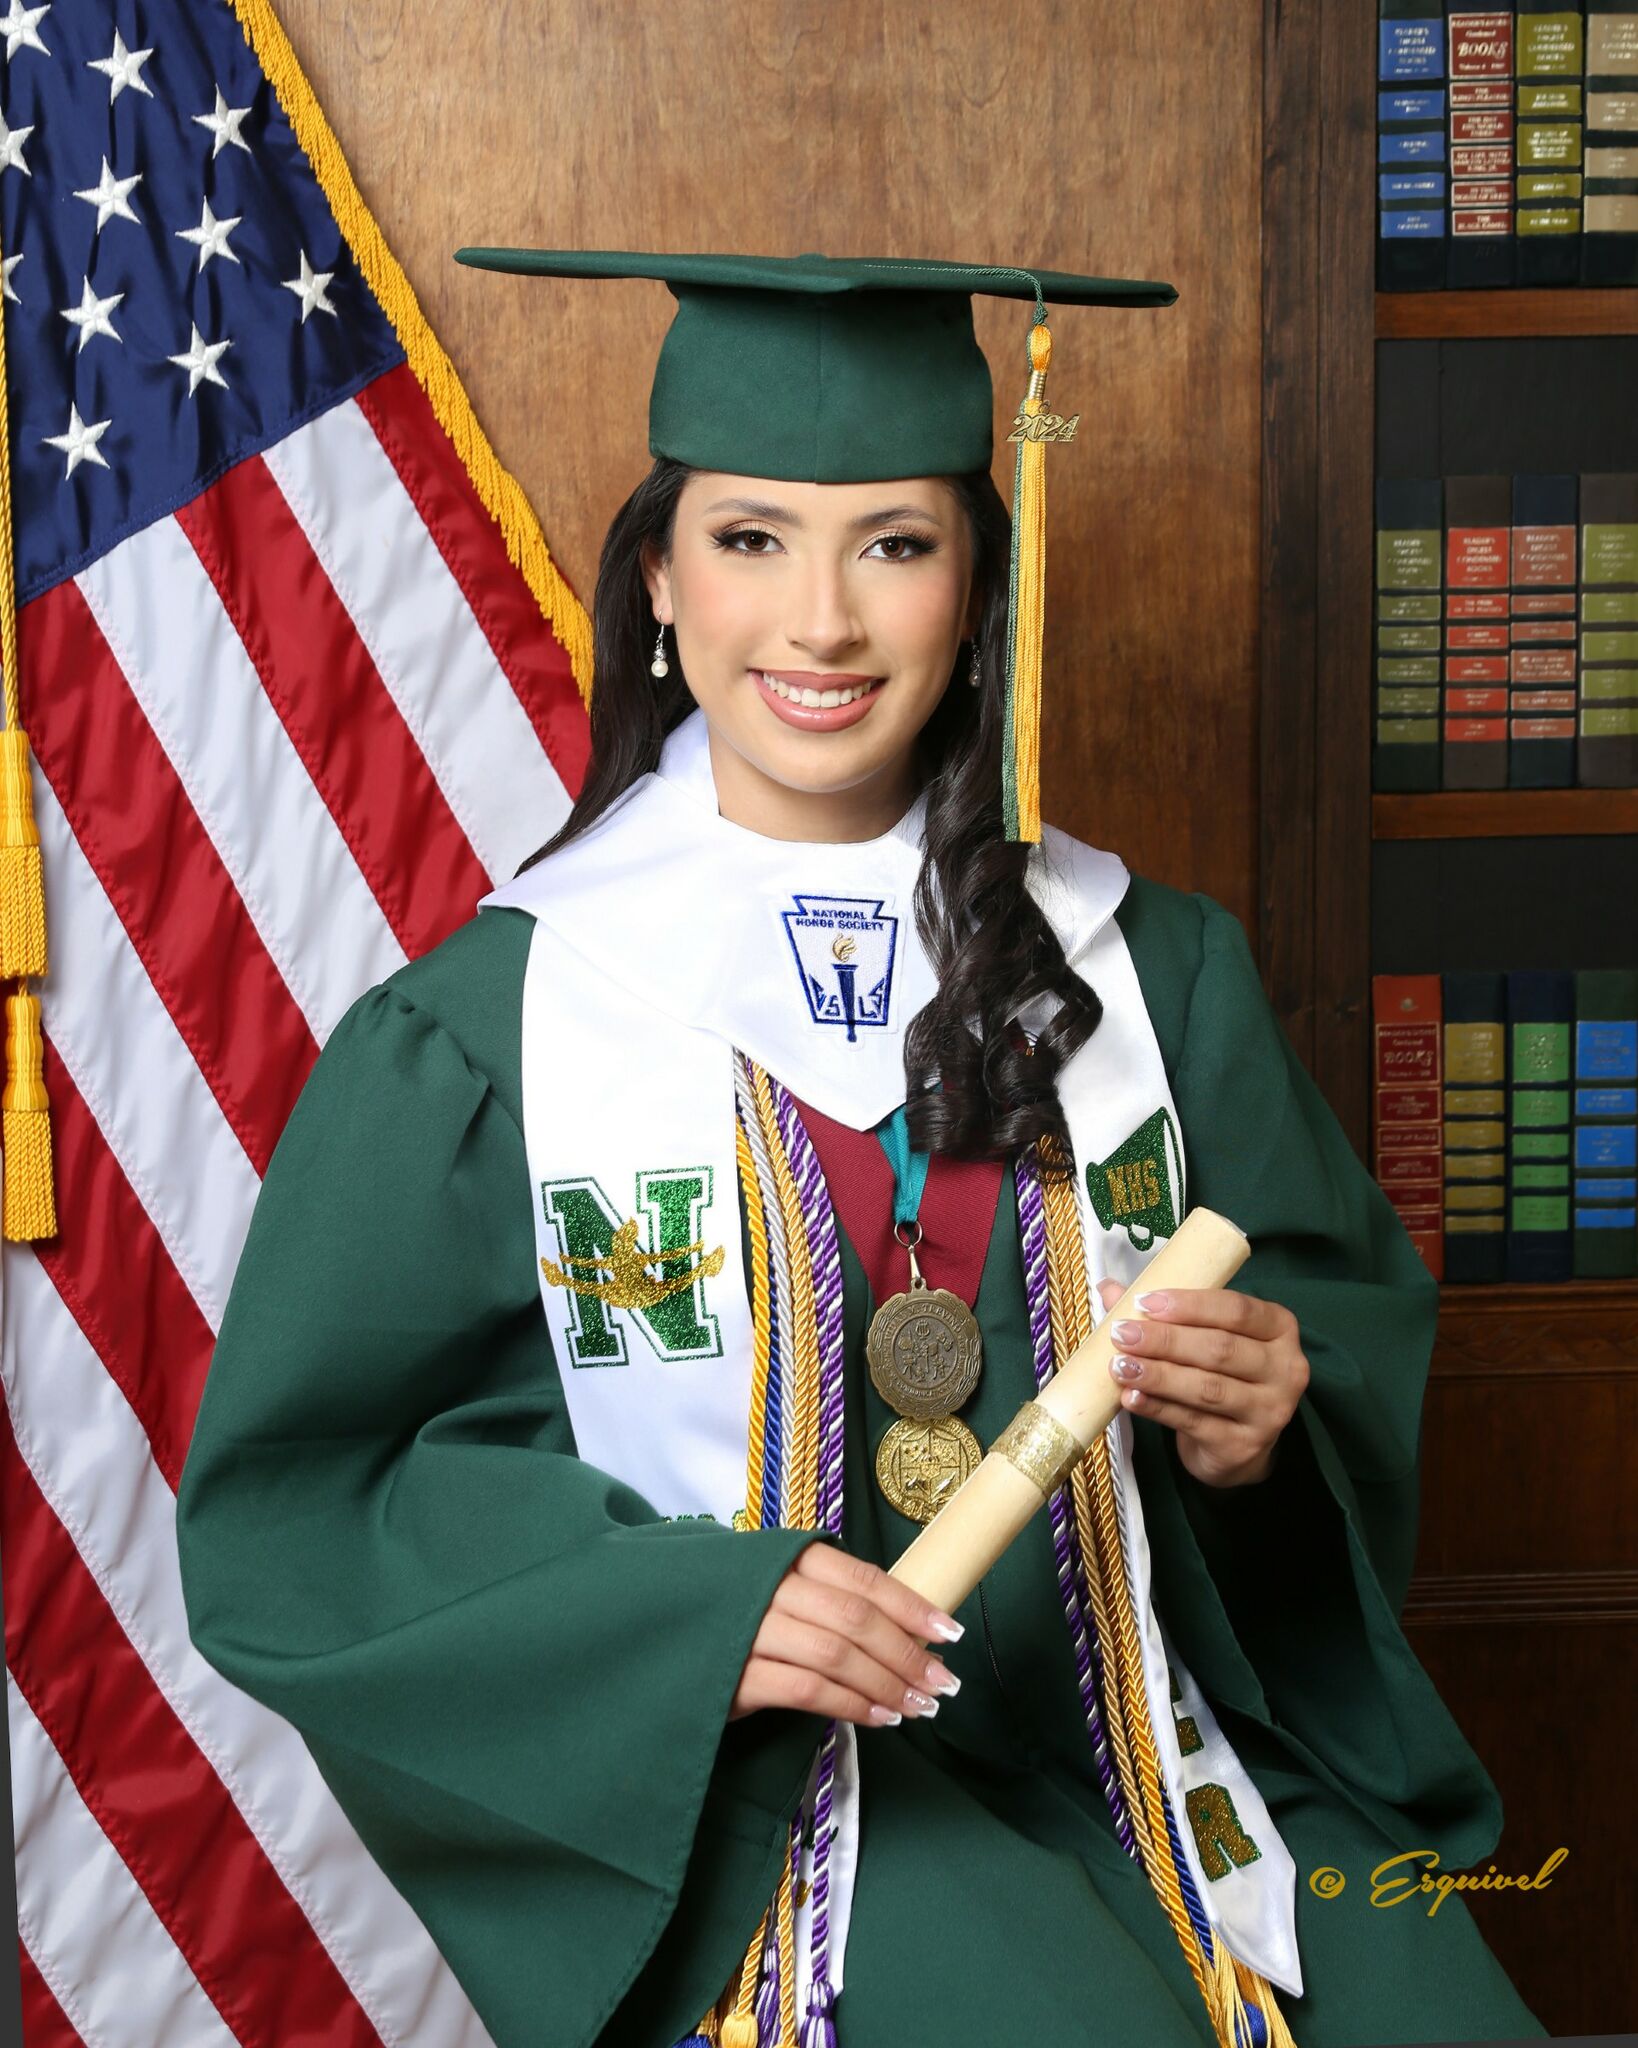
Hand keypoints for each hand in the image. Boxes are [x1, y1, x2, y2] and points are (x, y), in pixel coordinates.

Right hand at [728, 1541, 963, 1728]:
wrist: (663, 1634)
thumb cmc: (739, 1616)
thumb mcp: (784, 1594)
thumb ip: (833, 1601)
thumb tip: (910, 1631)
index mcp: (790, 1559)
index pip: (864, 1580)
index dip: (912, 1606)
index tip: (950, 1634)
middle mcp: (771, 1587)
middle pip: (856, 1619)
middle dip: (907, 1653)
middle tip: (942, 1682)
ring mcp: (750, 1628)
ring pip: (836, 1655)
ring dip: (886, 1684)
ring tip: (917, 1707)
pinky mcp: (735, 1675)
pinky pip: (807, 1690)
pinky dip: (850, 1705)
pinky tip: (877, 1718)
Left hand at [1095, 1279, 1308, 1488]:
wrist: (1237, 1445)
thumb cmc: (1221, 1375)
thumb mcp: (1205, 1338)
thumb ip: (1165, 1313)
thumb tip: (1110, 1288)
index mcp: (1279, 1328)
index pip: (1236, 1309)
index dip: (1189, 1305)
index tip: (1144, 1302)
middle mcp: (1285, 1369)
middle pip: (1220, 1349)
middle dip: (1166, 1340)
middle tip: (1122, 1334)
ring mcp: (1269, 1411)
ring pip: (1207, 1388)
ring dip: (1159, 1375)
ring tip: (1119, 1366)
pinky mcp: (1244, 1445)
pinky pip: (1194, 1423)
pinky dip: (1158, 1408)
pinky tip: (1131, 1397)